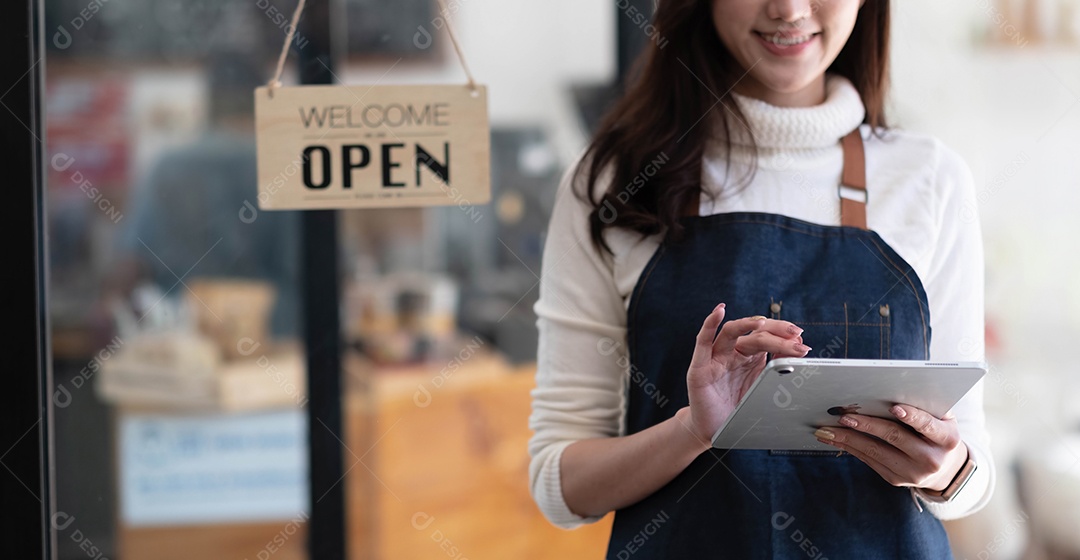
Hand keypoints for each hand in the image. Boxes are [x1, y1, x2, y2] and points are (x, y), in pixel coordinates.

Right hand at [683, 303, 810, 448]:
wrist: (717, 430)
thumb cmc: (738, 409)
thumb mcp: (763, 388)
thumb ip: (776, 370)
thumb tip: (796, 352)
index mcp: (749, 356)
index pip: (767, 337)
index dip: (784, 336)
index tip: (802, 341)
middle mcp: (733, 352)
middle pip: (755, 334)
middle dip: (777, 333)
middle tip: (796, 337)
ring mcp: (716, 357)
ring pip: (732, 332)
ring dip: (747, 324)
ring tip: (763, 323)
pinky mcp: (700, 367)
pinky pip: (703, 342)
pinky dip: (709, 325)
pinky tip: (719, 312)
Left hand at [814, 404, 967, 490]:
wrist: (944, 468)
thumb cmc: (938, 431)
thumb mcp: (942, 418)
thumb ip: (924, 405)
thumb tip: (890, 386)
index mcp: (947, 439)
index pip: (927, 425)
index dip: (912, 416)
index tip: (894, 407)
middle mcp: (931, 459)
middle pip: (895, 437)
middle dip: (867, 425)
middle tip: (844, 416)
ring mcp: (912, 473)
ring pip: (876, 452)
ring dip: (848, 439)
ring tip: (827, 429)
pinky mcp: (895, 479)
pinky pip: (869, 461)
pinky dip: (850, 448)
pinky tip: (835, 439)